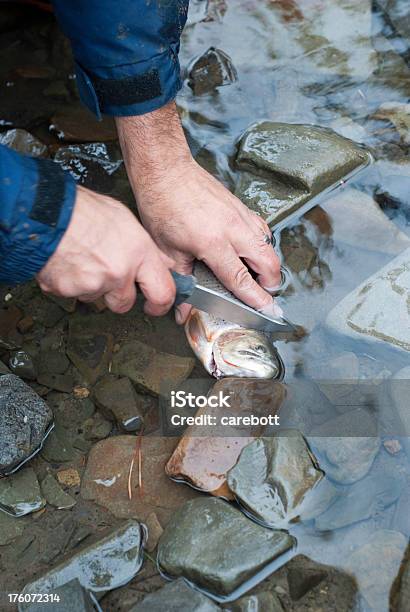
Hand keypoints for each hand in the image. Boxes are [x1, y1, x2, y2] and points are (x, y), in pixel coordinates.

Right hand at [37, 186, 175, 314]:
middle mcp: (119, 272)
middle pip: (125, 303)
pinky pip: (72, 294)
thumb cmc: (84, 210)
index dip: (160, 304)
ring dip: (91, 286)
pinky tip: (68, 262)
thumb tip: (162, 265)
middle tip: (107, 278)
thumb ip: (145, 249)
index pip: (162, 293)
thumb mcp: (126, 221)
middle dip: (118, 295)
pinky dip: (69, 283)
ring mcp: (93, 284)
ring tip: (82, 259)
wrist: (47, 211)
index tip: (155, 306)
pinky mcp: (68, 290)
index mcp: (139, 253)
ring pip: (96, 297)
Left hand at [116, 104, 280, 322]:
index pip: (242, 279)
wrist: (166, 171)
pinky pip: (261, 229)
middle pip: (268, 262)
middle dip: (271, 283)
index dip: (257, 298)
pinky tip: (249, 250)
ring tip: (257, 276)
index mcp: (213, 243)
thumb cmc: (161, 208)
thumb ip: (182, 281)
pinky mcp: (241, 206)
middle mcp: (233, 229)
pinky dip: (261, 244)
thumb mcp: (167, 251)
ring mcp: (241, 215)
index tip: (269, 311)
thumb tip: (183, 312)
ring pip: (268, 244)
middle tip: (264, 294)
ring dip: (268, 263)